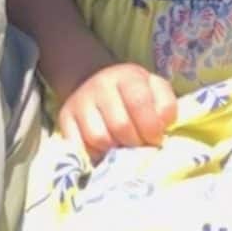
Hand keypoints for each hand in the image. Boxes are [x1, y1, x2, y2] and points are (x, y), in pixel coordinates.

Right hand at [56, 63, 176, 159]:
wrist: (98, 84)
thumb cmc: (134, 93)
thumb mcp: (155, 89)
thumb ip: (166, 105)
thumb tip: (163, 125)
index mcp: (126, 76)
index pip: (139, 102)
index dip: (151, 127)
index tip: (156, 138)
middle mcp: (100, 85)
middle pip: (120, 125)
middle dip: (135, 142)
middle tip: (140, 145)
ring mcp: (80, 102)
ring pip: (99, 138)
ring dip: (115, 150)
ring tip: (122, 146)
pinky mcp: (65, 118)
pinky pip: (79, 146)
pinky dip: (94, 154)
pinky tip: (104, 150)